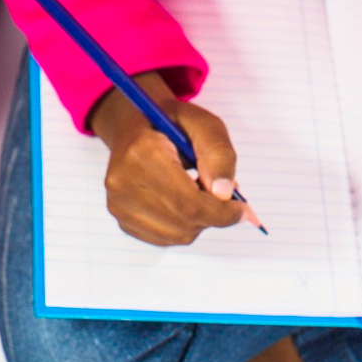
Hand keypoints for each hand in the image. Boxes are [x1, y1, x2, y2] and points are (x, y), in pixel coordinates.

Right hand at [90, 71, 244, 245]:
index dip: (221, 212)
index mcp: (141, 153)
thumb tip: (224, 193)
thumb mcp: (204, 123)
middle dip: (215, 214)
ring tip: (200, 191)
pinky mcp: (122, 220)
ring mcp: (119, 205)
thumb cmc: (172, 123)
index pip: (187, 202)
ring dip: (200, 220)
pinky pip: (167, 238)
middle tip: (226, 194)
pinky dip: (185, 225)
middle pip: (184, 222)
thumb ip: (218, 154)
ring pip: (178, 235)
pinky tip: (183, 201)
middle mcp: (123, 183)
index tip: (242, 209)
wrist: (135, 127)